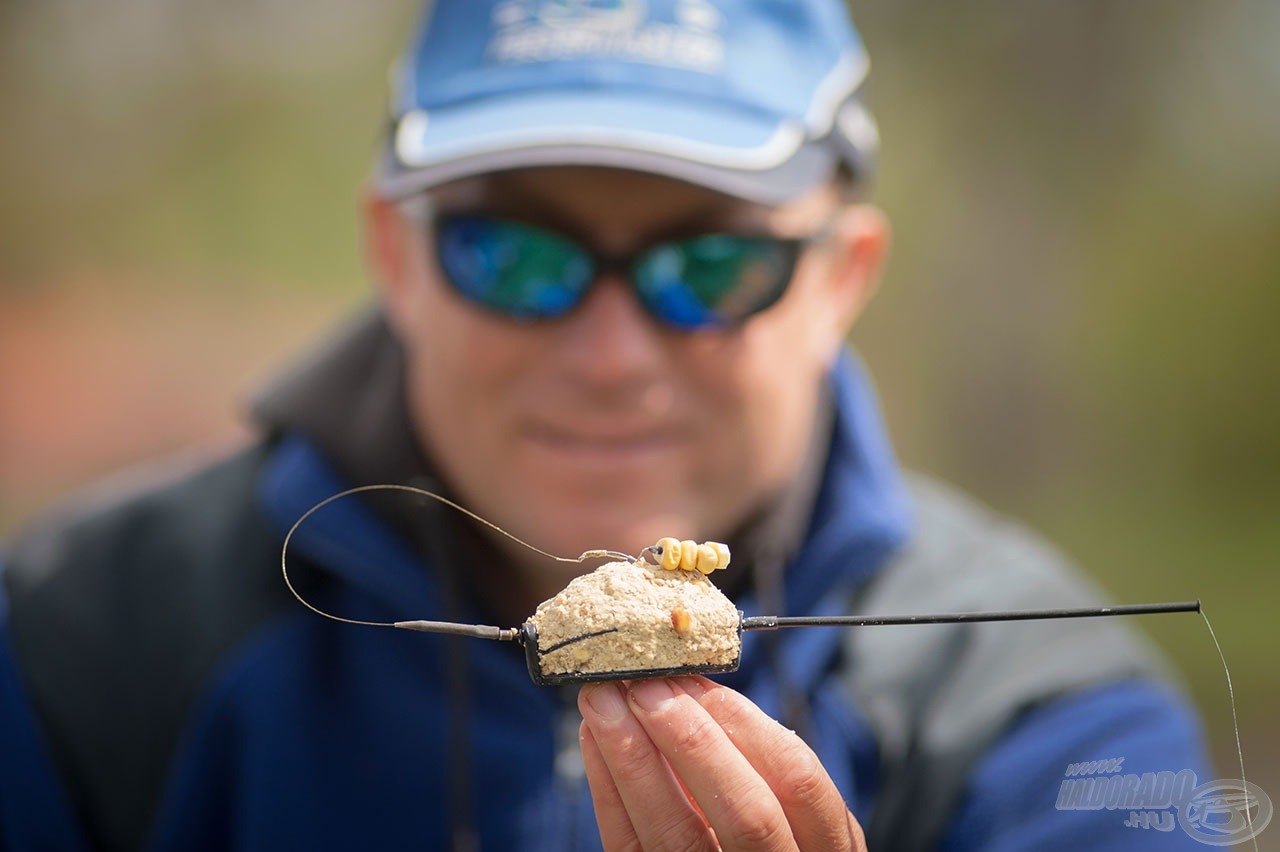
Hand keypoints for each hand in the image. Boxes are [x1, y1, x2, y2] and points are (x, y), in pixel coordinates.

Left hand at [577, 676, 865, 851]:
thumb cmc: (764, 832)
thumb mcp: (787, 804)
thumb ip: (754, 757)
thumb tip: (685, 685)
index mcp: (823, 845)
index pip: (797, 781)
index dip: (745, 723)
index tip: (697, 676)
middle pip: (746, 813)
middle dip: (692, 740)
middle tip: (646, 685)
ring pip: (678, 836)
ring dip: (634, 756)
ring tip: (603, 700)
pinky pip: (630, 849)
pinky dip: (610, 790)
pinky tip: (596, 741)